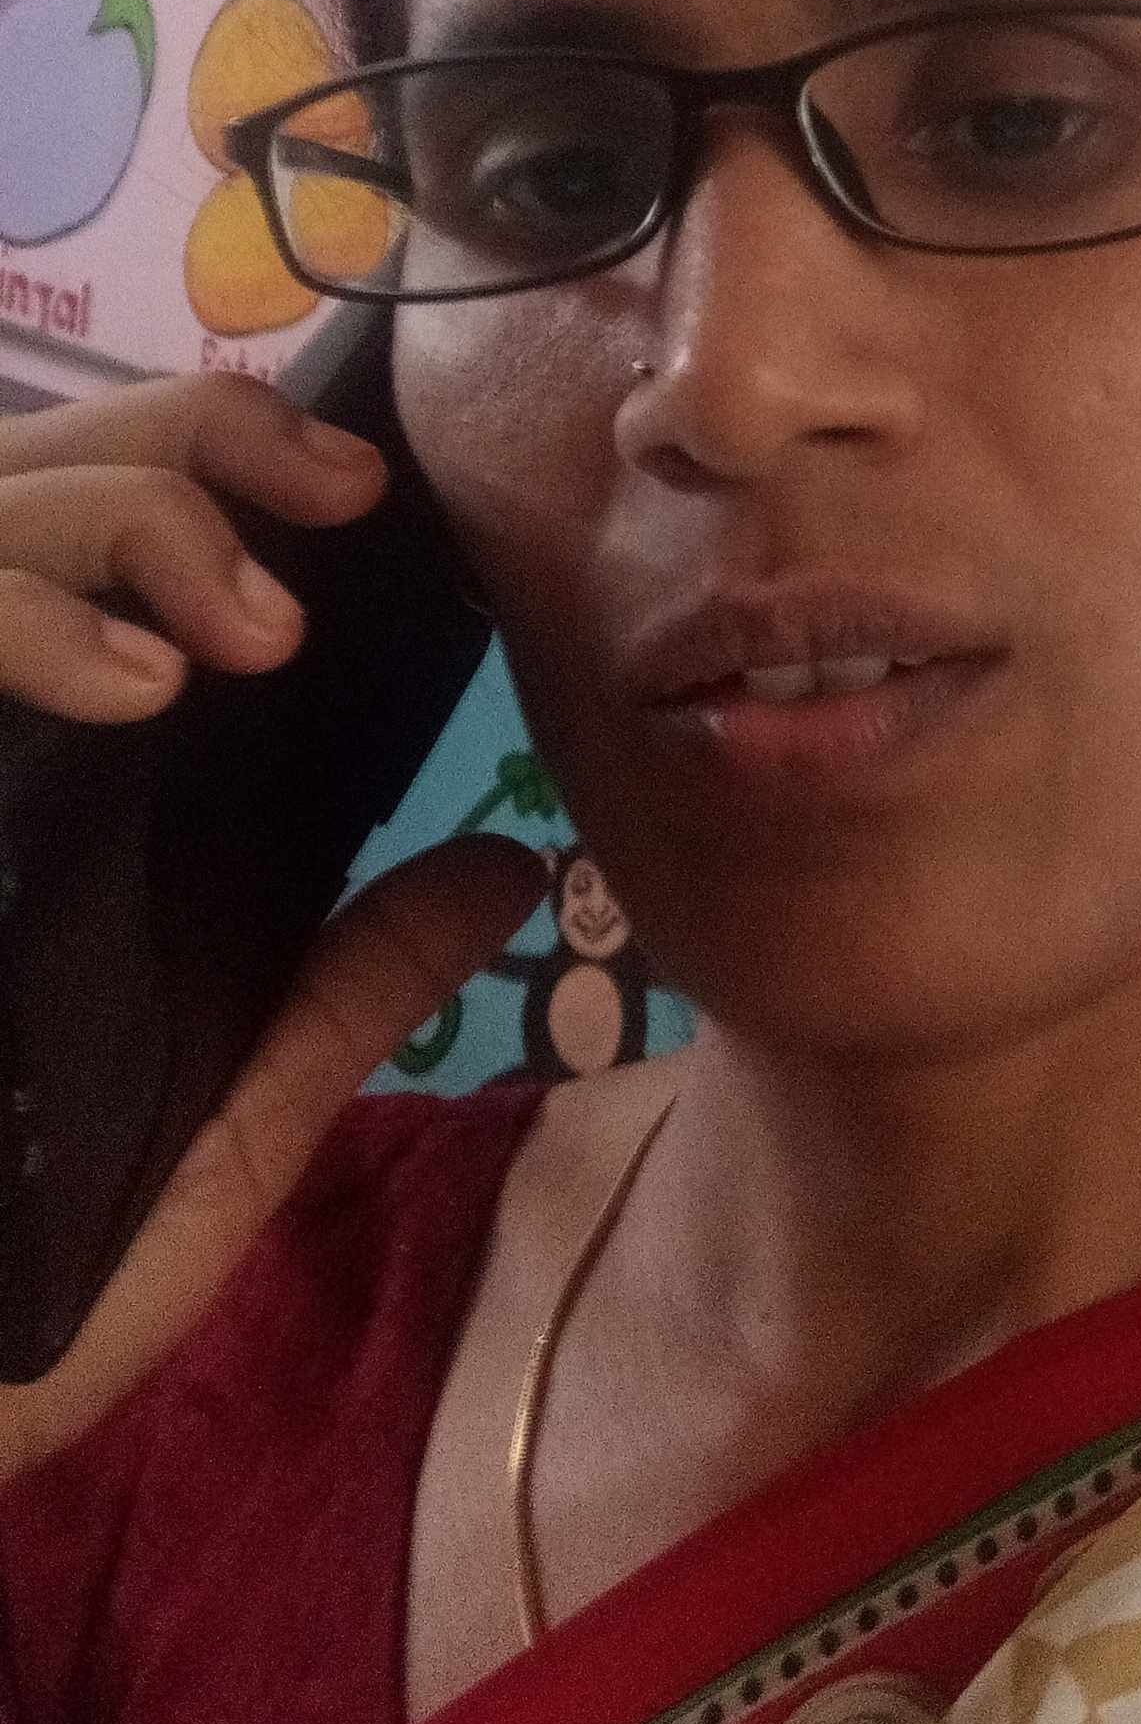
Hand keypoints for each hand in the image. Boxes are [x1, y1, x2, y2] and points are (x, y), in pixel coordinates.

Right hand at [0, 374, 544, 1482]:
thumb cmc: (29, 1280)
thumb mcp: (232, 1118)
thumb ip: (349, 979)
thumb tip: (509, 861)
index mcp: (52, 785)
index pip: (108, 520)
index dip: (222, 454)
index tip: (359, 485)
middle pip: (41, 469)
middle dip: (197, 443)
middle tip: (337, 497)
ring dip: (131, 520)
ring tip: (252, 633)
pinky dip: (24, 626)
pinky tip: (134, 684)